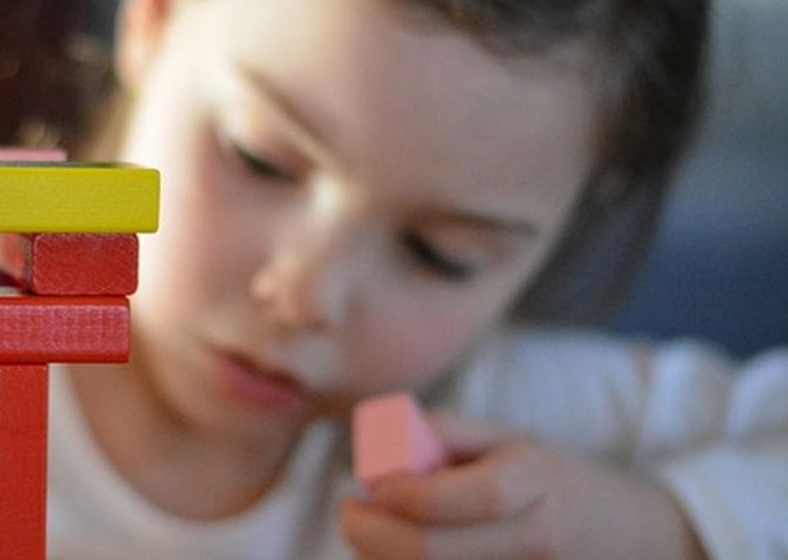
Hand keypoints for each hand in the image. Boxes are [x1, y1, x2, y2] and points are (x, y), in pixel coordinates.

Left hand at [341, 414, 706, 558]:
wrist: (632, 539)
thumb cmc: (552, 481)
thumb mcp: (510, 440)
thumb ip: (446, 433)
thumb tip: (376, 441)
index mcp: (535, 483)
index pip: (469, 496)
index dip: (408, 493)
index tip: (369, 485)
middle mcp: (535, 540)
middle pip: (434, 554)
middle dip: (371, 536)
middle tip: (349, 513)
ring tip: (371, 536)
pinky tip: (397, 558)